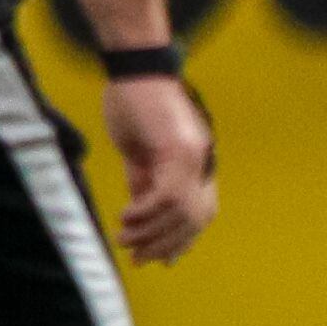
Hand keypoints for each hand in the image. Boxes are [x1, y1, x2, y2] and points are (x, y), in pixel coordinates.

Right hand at [104, 75, 217, 263]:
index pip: (199, 213)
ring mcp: (193, 157)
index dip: (182, 240)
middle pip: (193, 218)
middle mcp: (201, 162)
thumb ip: (144, 178)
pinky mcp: (177, 151)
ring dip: (151, 233)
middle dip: (166, 244)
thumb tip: (141, 210)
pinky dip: (145, 212)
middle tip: (140, 258)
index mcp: (195, 162)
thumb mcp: (139, 149)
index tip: (162, 259)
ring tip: (125, 241)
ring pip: (180, 212)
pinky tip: (125, 218)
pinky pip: (165, 195)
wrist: (135, 66)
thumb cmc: (133, 101)